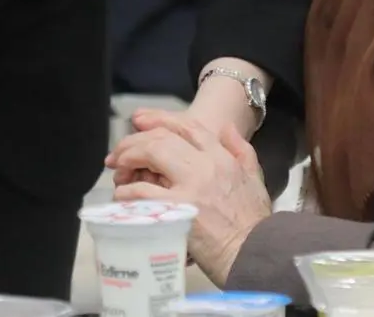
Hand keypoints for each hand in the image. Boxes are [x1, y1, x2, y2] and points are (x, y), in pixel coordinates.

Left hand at [104, 109, 273, 284]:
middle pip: (162, 138)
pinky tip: (123, 195)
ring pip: (150, 154)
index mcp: (222, 157)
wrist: (256, 254)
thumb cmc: (254, 223)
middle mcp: (205, 165)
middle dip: (134, 141)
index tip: (139, 120)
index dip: (159, 118)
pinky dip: (127, 191)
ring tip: (117, 170)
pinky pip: (142, 192)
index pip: (187, 125)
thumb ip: (241, 150)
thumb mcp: (254, 179)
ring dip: (127, 160)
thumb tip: (227, 127)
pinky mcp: (177, 210)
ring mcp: (190, 186)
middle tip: (118, 153)